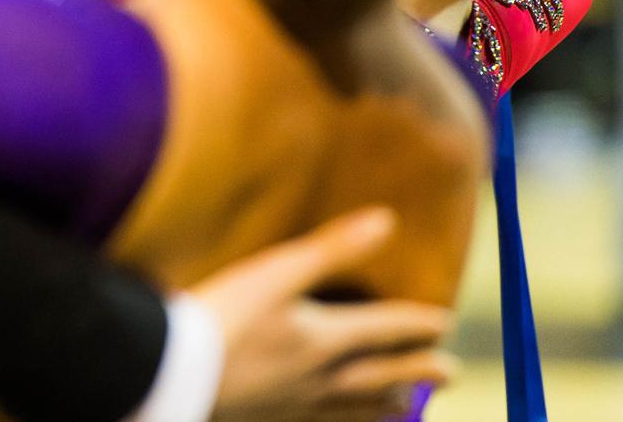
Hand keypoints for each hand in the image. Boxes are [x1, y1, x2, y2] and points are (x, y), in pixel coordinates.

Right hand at [194, 207, 455, 421]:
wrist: (172, 371)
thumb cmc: (223, 316)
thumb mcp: (276, 272)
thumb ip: (331, 248)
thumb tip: (386, 220)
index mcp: (323, 339)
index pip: (384, 330)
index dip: (417, 324)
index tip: (445, 322)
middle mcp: (318, 378)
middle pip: (379, 376)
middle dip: (416, 371)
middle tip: (450, 372)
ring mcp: (293, 405)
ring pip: (353, 408)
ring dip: (385, 403)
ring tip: (406, 405)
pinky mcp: (268, 419)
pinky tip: (336, 420)